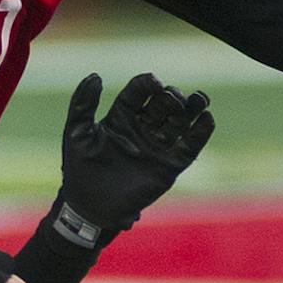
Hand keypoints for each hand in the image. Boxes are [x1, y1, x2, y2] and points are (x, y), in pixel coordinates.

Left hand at [57, 72, 213, 235]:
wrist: (89, 207)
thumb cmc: (79, 170)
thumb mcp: (76, 133)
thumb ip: (83, 104)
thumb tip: (95, 75)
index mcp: (120, 118)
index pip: (139, 92)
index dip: (147, 84)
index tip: (154, 83)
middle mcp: (142, 129)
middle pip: (164, 104)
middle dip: (172, 96)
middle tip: (173, 98)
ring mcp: (157, 147)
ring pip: (181, 121)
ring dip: (193, 108)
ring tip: (200, 99)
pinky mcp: (169, 166)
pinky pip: (190, 146)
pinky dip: (201, 133)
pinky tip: (206, 118)